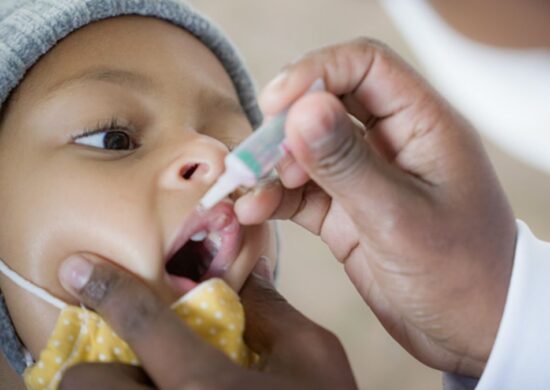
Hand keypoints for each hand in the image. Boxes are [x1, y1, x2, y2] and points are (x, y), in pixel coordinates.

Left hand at [57, 257, 356, 388]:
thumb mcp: (314, 357)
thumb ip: (274, 309)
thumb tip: (246, 271)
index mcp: (209, 387)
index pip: (144, 323)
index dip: (109, 288)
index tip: (80, 268)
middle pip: (85, 381)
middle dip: (104, 362)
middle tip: (139, 363)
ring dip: (110, 388)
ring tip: (152, 386)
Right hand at [235, 38, 515, 376]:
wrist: (473, 332)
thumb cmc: (460, 275)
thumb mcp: (399, 218)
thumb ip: (347, 164)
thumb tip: (300, 110)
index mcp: (422, 125)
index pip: (364, 66)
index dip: (316, 72)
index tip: (276, 104)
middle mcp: (391, 143)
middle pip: (327, 105)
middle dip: (284, 125)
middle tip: (254, 155)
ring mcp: (365, 179)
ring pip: (307, 150)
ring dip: (272, 166)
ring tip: (249, 190)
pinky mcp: (345, 213)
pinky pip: (301, 192)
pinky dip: (275, 198)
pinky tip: (254, 211)